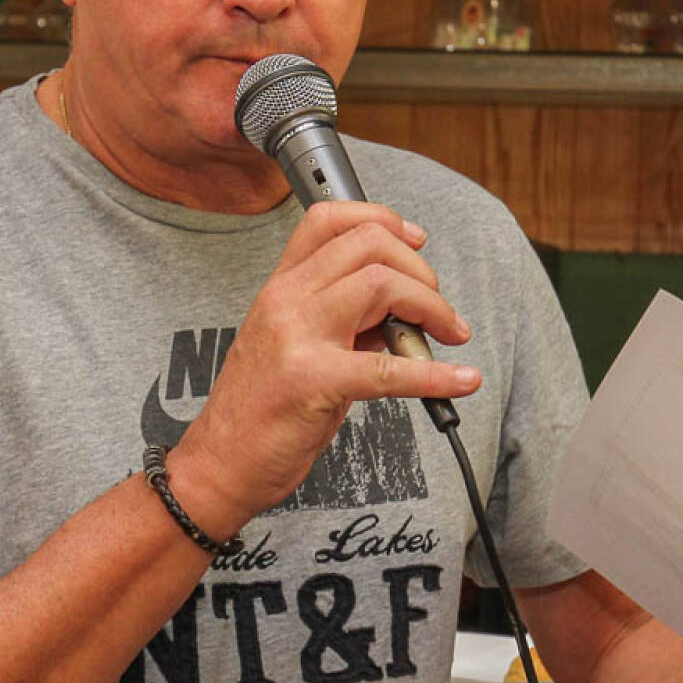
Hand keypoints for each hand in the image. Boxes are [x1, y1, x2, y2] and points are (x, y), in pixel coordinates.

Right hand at [174, 201, 477, 529]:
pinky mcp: (313, 382)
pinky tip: (462, 382)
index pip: (328, 220)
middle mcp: (285, 300)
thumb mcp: (297, 344)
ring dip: (432, 307)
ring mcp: (296, 337)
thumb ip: (345, 320)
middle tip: (438, 307)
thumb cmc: (260, 409)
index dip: (382, 219)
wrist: (220, 463)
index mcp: (281, 287)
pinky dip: (438, 375)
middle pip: (368, 244)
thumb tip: (404, 312)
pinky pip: (390, 370)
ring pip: (381, 284)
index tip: (416, 240)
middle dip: (421, 269)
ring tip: (448, 335)